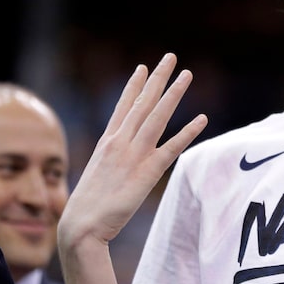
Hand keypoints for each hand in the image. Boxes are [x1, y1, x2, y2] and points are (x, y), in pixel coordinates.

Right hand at [58, 53, 207, 248]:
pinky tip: (202, 119)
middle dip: (157, 78)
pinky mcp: (147, 172)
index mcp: (107, 142)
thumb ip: (111, 162)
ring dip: (174, 94)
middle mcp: (120, 142)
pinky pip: (172, 148)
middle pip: (143, 103)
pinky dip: (188, 132)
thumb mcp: (98, 175)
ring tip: (187, 75)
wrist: (80, 227)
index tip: (143, 67)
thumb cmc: (88, 207)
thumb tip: (118, 160)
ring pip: (157, 117)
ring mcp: (134, 155)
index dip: (135, 86)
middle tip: (170, 57)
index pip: (124, 106)